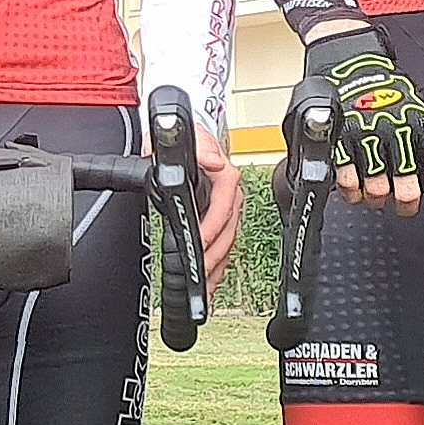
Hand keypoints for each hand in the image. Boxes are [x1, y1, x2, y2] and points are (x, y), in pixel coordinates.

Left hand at [195, 122, 241, 290]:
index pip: (223, 208)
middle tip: (199, 272)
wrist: (192, 140)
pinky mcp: (222, 220)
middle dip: (213, 255)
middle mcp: (231, 197)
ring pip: (227, 243)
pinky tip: (210, 279)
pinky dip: (217, 263)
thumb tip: (213, 161)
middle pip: (227, 232)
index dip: (212, 227)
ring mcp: (228, 210)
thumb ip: (202, 149)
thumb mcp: (194, 139)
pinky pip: (224, 244)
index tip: (201, 242)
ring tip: (205, 286)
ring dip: (216, 265)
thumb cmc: (193, 141)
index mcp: (226, 179)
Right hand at [304, 24, 423, 224]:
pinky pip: (347, 183)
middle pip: (406, 192)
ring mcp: (365, 140)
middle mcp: (396, 135)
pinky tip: (354, 188)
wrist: (350, 65)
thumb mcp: (422, 108)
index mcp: (422, 128)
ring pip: (376, 192)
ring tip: (376, 194)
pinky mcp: (339, 142)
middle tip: (402, 205)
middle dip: (405, 206)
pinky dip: (351, 192)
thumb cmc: (387, 88)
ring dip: (376, 200)